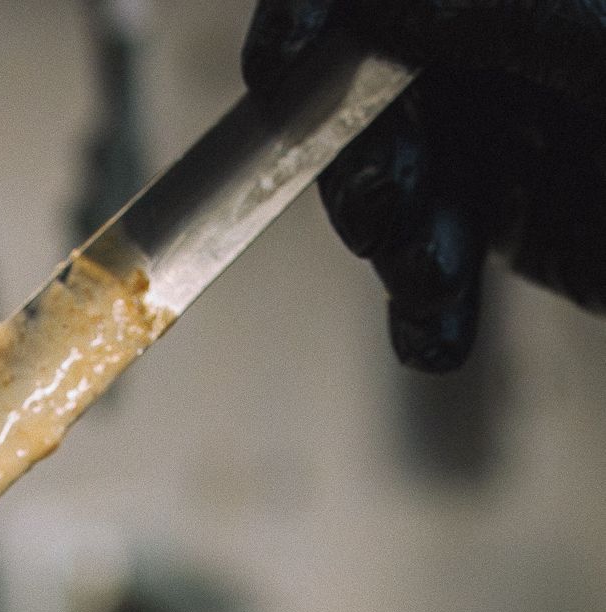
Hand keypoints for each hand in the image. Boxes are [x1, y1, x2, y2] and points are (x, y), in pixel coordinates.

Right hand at [242, 0, 605, 367]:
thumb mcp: (598, 49)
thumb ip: (493, 13)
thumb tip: (365, 2)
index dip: (312, 17)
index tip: (277, 72)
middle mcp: (498, 52)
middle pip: (369, 92)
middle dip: (361, 162)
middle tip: (380, 214)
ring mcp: (501, 136)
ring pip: (395, 185)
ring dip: (394, 249)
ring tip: (431, 283)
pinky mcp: (509, 217)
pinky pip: (434, 257)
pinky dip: (420, 312)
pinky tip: (433, 338)